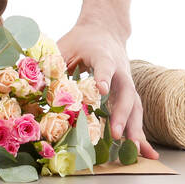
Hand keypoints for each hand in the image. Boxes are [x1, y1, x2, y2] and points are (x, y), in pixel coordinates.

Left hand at [55, 20, 158, 158]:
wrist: (105, 30)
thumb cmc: (82, 40)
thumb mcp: (65, 45)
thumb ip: (54, 64)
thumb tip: (37, 86)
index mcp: (103, 55)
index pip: (105, 66)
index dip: (104, 77)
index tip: (103, 89)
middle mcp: (120, 71)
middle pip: (126, 92)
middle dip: (122, 114)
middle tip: (116, 134)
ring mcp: (127, 83)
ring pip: (135, 106)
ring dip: (135, 129)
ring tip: (134, 149)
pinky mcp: (129, 95)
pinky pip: (136, 115)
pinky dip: (142, 134)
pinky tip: (148, 153)